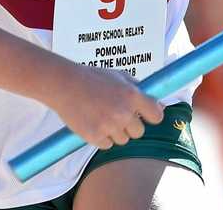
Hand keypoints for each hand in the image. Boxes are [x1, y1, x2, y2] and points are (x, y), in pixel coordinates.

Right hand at [48, 63, 164, 149]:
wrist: (64, 85)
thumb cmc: (93, 78)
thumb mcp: (120, 76)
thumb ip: (139, 89)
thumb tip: (159, 105)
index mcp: (132, 95)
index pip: (156, 116)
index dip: (152, 116)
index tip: (146, 115)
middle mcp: (123, 112)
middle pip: (139, 132)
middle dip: (131, 125)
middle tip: (116, 114)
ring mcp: (109, 126)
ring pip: (123, 140)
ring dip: (116, 132)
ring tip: (102, 116)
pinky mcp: (95, 136)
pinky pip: (107, 145)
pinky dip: (102, 138)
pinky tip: (93, 123)